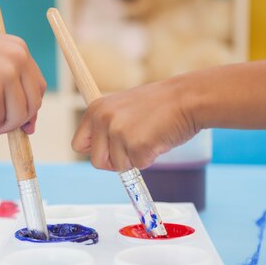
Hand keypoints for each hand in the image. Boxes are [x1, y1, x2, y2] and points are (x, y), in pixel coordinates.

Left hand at [72, 77, 197, 170]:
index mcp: (96, 109)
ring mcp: (119, 133)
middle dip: (115, 161)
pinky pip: (138, 166)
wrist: (187, 98)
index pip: (78, 144)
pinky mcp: (137, 146)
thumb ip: (109, 127)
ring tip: (149, 136)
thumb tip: (101, 156)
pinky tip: (158, 139)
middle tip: (134, 147)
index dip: (95, 151)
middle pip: (96, 161)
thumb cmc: (160, 104)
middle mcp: (103, 120)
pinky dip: (150, 158)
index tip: (109, 150)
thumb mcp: (124, 108)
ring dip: (135, 158)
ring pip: (118, 166)